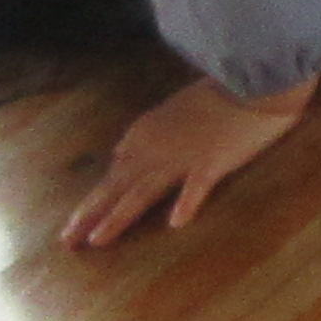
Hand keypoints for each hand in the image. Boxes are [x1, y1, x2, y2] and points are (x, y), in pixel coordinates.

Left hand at [63, 74, 314, 249]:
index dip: (98, 197)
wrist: (254, 79)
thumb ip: (145, 134)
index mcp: (146, 132)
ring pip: (143, 192)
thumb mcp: (172, 109)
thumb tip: (119, 153)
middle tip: (67, 240)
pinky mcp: (213, 161)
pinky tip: (175, 224)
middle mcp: (156, 147)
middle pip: (117, 186)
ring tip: (97, 241)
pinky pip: (196, 187)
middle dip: (89, 214)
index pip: (115, 171)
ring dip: (118, 218)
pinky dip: (186, 204)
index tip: (84, 218)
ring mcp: (183, 157)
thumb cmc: (218, 91)